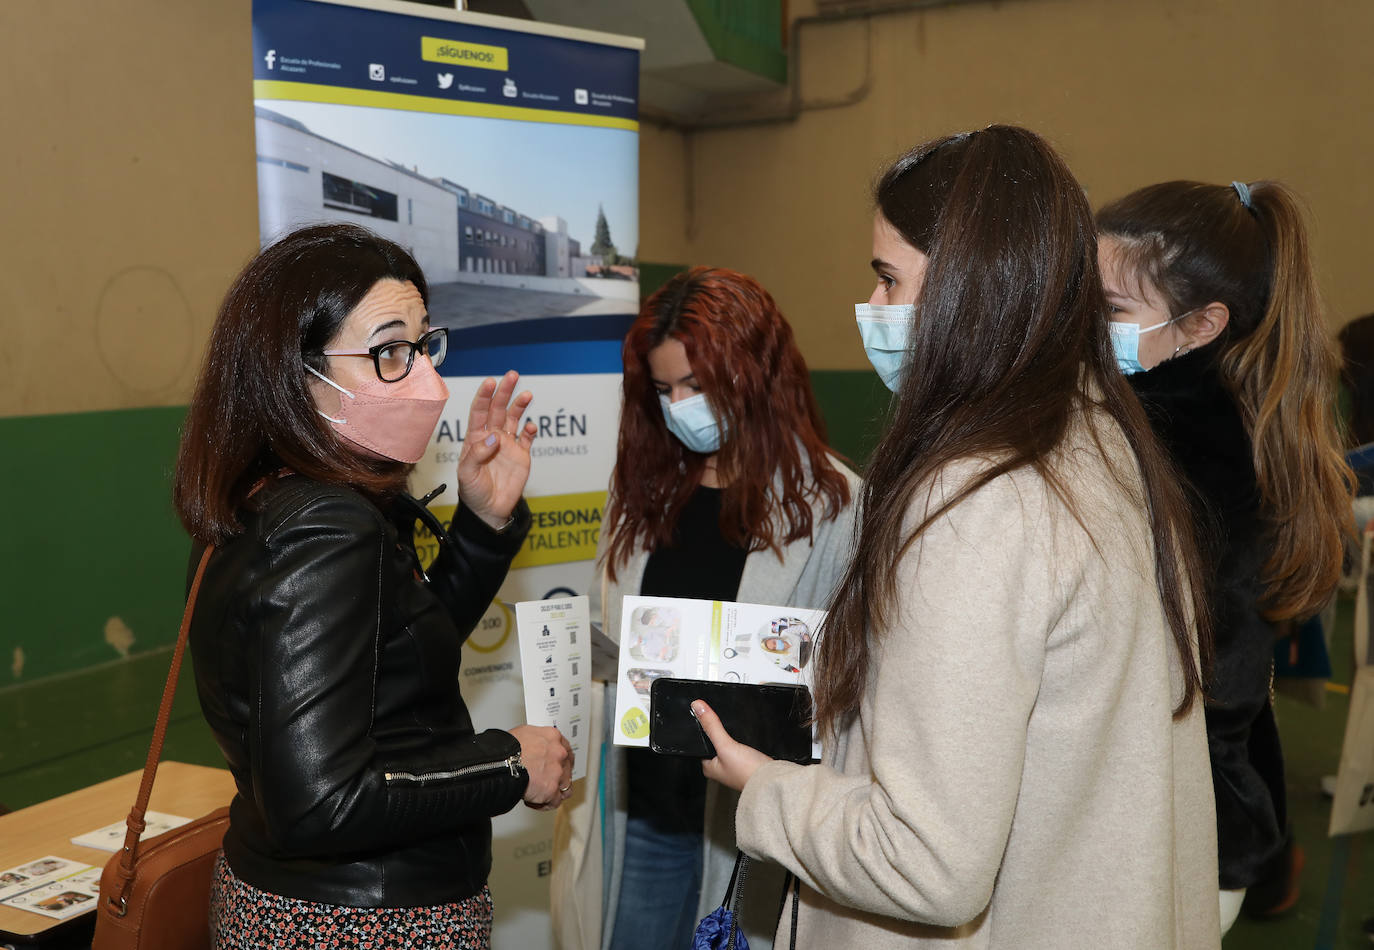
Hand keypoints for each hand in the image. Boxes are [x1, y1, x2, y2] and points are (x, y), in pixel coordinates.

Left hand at [457, 371, 537, 529]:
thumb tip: (494, 436)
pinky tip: (531, 427)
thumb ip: (477, 454)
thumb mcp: (467, 474)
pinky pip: (528, 438)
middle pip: (498, 409)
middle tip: (512, 375)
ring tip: (527, 395)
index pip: (479, 411)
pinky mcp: (522, 455)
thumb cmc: (473, 492)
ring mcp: (508, 445)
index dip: (484, 396)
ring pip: (514, 418)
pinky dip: (531, 430)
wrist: (490, 510)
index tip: (491, 382)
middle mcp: (492, 437)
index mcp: (476, 438)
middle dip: (505, 392)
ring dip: (520, 406)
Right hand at [509, 724, 573, 809]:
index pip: (566, 749)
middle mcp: (559, 753)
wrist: (499, 764)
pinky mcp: (551, 790)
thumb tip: (533, 746)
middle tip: (547, 781)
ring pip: (565, 787)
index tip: (558, 766)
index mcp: (552, 737)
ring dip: (554, 792)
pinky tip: (534, 801)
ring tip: (540, 794)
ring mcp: (557, 772)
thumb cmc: (505, 749)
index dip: (561, 760)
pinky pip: (554, 802)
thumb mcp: (523, 734)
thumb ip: (536, 740)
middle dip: (558, 777)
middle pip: (567, 769)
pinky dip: (544, 804)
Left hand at [693, 700, 771, 791]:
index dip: (703, 729)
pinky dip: (743, 741)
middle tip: (724, 722)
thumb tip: (697, 707)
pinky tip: (746, 738)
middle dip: (719, 732)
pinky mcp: (747, 763)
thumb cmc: (748, 772)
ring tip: (736, 731)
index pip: (700, 744)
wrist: (772, 779)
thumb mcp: (725, 746)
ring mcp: (734, 766)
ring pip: (729, 744)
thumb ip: (712, 726)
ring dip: (732, 736)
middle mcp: (720, 768)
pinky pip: (741, 747)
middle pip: (715, 742)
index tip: (705, 715)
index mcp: (709, 767)